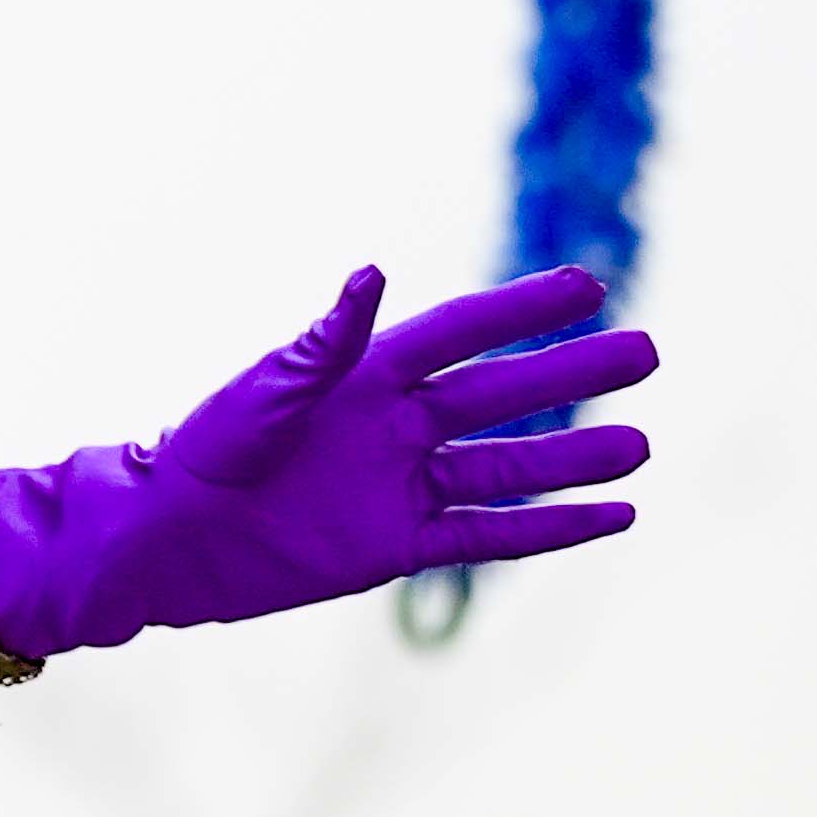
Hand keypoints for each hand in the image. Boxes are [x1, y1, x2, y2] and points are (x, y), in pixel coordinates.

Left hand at [0, 267, 659, 661]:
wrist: (168, 541)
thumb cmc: (202, 452)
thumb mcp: (262, 395)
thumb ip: (324, 342)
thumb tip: (373, 271)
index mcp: (364, 375)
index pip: (460, 333)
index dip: (523, 310)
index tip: (589, 285)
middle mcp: (396, 425)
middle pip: (503, 395)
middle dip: (573, 375)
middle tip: (649, 353)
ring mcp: (403, 485)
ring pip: (509, 468)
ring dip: (575, 458)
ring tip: (643, 445)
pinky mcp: (399, 545)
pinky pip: (488, 536)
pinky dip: (548, 529)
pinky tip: (607, 517)